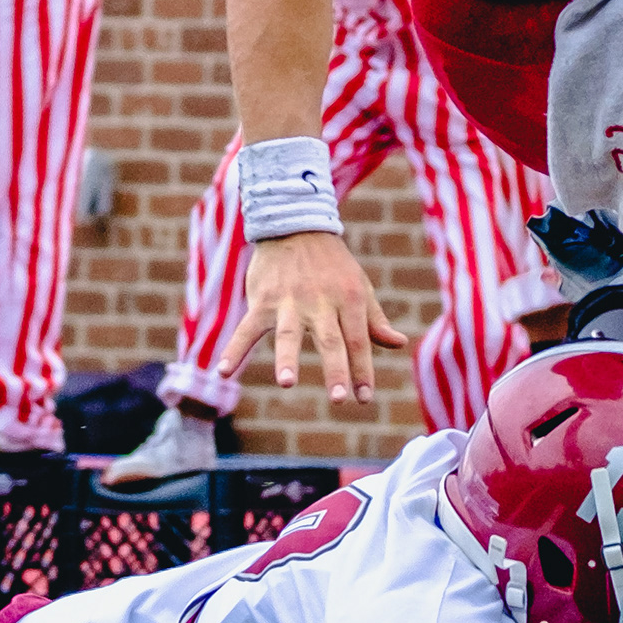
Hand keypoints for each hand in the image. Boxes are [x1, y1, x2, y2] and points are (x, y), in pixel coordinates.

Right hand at [226, 228, 407, 406]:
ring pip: (288, 333)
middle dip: (335, 369)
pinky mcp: (262, 300)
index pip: (358, 340)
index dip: (362, 370)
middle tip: (338, 398)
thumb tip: (399, 344)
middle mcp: (320, 302)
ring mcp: (289, 301)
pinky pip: (247, 328)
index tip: (364, 398)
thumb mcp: (359, 286)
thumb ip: (375, 320)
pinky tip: (223, 371)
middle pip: (330, 340)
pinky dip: (234, 349)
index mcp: (348, 299)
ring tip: (286, 382)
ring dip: (286, 358)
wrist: (295, 224)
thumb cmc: (332, 264)